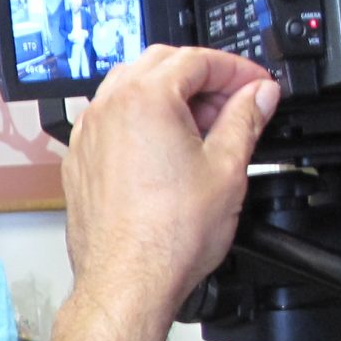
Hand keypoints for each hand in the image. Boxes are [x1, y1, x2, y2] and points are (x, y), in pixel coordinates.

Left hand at [62, 45, 279, 312]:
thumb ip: (246, 119)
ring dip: (171, 95)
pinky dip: (142, 119)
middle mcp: (107, 108)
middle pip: (160, 64)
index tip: (257, 85)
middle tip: (236, 103)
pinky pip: (112, 120)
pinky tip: (169, 147)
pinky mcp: (80, 159)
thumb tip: (259, 95)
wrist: (129, 281)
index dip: (236, 69)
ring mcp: (88, 134)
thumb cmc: (168, 236)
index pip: (196, 59)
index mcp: (144, 98)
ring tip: (205, 127)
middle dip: (204, 77)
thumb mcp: (227, 167)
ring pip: (131, 89)